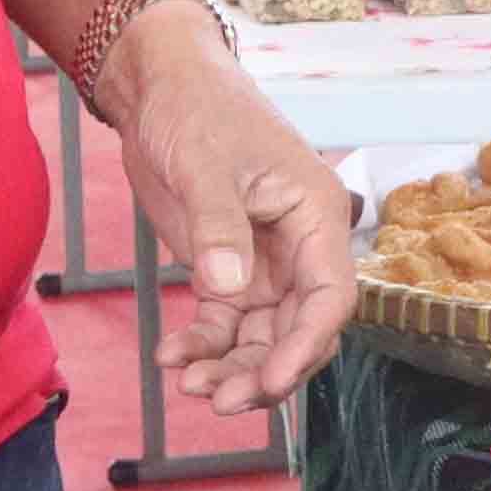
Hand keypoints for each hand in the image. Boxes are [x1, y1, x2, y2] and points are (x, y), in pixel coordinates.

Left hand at [107, 24, 353, 411]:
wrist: (159, 89)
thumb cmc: (198, 108)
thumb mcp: (206, 164)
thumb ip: (219, 228)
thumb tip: (229, 290)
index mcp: (317, 216)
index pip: (331, 295)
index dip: (307, 344)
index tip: (271, 382)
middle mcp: (299, 248)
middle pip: (299, 328)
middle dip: (264, 371)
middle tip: (220, 400)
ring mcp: (262, 263)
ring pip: (261, 336)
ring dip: (231, 367)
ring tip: (189, 386)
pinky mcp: (225, 270)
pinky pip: (223, 323)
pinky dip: (200, 345)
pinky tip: (169, 357)